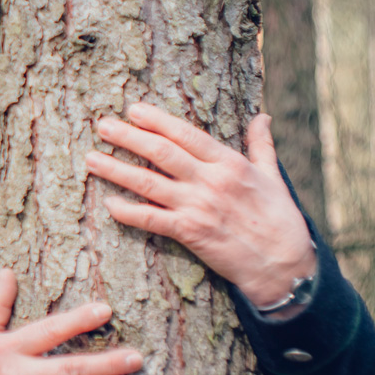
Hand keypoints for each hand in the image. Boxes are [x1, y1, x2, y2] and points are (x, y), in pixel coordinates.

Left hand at [85, 104, 315, 308]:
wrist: (283, 265)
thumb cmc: (279, 219)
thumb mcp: (273, 176)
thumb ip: (261, 145)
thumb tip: (263, 117)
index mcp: (229, 163)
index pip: (186, 134)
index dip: (157, 120)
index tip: (133, 110)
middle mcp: (210, 181)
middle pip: (161, 152)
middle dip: (128, 136)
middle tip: (102, 125)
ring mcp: (197, 207)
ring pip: (148, 182)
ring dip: (116, 169)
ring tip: (91, 158)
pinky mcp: (190, 233)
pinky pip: (150, 219)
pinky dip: (127, 211)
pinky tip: (108, 203)